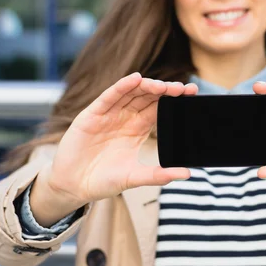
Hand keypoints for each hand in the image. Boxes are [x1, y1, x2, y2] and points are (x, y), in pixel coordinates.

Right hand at [46, 73, 197, 206]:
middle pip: (147, 97)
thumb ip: (159, 175)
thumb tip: (188, 173)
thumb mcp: (135, 177)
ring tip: (163, 85)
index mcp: (137, 128)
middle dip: (165, 90)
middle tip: (183, 88)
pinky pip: (109, 97)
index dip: (173, 99)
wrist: (73, 186)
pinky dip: (121, 87)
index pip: (159, 108)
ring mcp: (108, 114)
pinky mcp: (91, 115)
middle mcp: (125, 117)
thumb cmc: (104, 180)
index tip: (191, 93)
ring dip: (147, 86)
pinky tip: (134, 80)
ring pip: (130, 93)